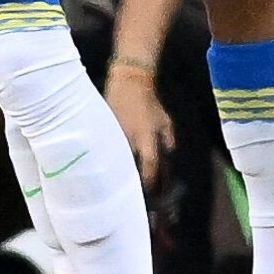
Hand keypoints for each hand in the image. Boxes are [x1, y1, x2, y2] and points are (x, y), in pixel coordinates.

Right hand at [105, 61, 170, 181]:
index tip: (150, 189)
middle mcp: (129, 140)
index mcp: (146, 139)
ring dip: (120, 170)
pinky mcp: (104, 132)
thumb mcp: (166, 121)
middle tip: (134, 189)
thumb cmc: (149, 103)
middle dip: (132, 180)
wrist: (129, 83)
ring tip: (120, 181)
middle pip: (129, 168)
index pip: (149, 166)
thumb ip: (168, 140)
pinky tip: (111, 163)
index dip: (150, 180)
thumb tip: (167, 154)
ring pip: (116, 160)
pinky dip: (110, 157)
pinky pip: (107, 149)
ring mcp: (115, 136)